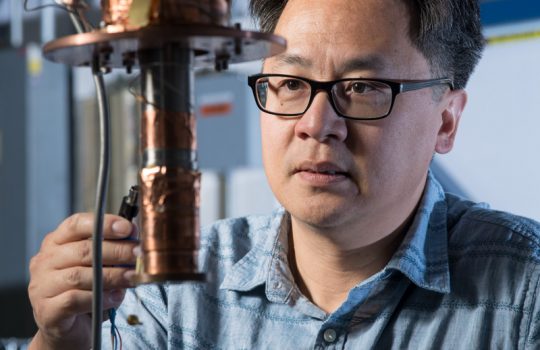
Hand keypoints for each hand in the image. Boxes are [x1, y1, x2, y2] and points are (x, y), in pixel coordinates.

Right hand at [28, 213, 137, 349]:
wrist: (70, 329)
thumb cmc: (86, 291)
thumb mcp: (100, 265)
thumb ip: (112, 250)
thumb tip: (134, 236)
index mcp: (56, 242)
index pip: (76, 224)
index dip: (104, 224)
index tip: (128, 228)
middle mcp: (45, 261)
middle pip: (83, 250)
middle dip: (117, 251)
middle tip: (138, 255)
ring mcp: (42, 286)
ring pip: (79, 275)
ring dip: (112, 275)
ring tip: (131, 277)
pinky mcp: (46, 310)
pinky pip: (75, 300)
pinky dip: (100, 297)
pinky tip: (115, 297)